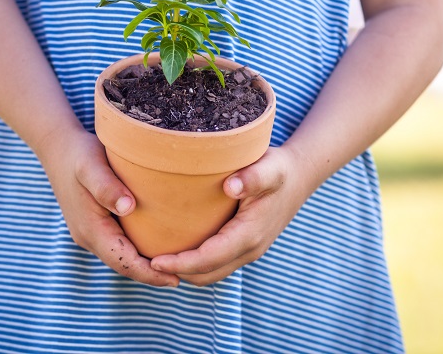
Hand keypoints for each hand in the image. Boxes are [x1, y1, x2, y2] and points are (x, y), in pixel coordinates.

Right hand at [39, 129, 179, 287]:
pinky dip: (137, 251)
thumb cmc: (78, 154)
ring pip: (121, 257)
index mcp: (90, 228)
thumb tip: (127, 208)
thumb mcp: (91, 165)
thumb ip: (107, 187)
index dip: (149, 274)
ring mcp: (90, 232)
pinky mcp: (95, 225)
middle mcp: (89, 236)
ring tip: (176, 266)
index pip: (123, 262)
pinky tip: (158, 245)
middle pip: (123, 265)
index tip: (176, 279)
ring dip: (145, 265)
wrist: (57, 147)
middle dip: (151, 275)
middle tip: (184, 277)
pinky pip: (118, 245)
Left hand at [149, 146, 311, 285]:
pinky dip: (195, 265)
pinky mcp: (245, 247)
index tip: (153, 259)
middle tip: (143, 261)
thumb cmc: (279, 169)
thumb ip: (252, 177)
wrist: (299, 176)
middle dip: (176, 273)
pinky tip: (176, 248)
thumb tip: (230, 186)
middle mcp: (249, 249)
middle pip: (205, 275)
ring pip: (210, 274)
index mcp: (249, 234)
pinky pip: (216, 265)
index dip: (180, 263)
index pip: (209, 259)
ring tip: (154, 258)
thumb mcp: (269, 167)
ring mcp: (248, 251)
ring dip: (184, 271)